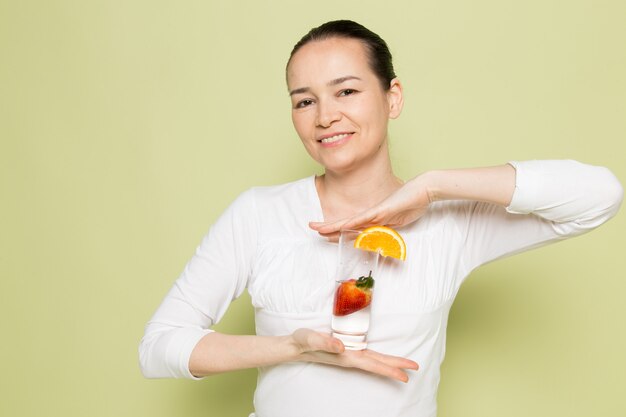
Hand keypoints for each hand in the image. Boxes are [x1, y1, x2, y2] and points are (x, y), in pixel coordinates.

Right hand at [290, 329, 418, 382]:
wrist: (293, 347)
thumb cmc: (302, 341)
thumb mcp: (310, 338)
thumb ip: (325, 342)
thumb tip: (341, 346)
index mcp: (345, 356)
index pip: (372, 364)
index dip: (389, 369)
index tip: (406, 374)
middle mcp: (349, 358)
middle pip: (377, 364)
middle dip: (396, 366)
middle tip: (415, 369)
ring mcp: (348, 356)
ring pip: (374, 360)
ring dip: (389, 363)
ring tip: (404, 366)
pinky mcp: (345, 352)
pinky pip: (367, 356)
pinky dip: (379, 359)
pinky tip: (382, 359)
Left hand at [309, 176, 431, 237]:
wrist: (424, 190)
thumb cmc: (413, 203)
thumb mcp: (399, 223)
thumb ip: (389, 230)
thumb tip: (382, 239)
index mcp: (375, 219)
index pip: (352, 228)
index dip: (338, 231)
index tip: (326, 235)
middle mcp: (372, 216)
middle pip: (346, 225)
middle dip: (329, 228)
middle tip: (313, 228)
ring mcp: (377, 213)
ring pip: (351, 223)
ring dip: (334, 227)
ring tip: (318, 228)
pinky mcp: (383, 210)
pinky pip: (365, 219)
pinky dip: (353, 223)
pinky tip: (341, 226)